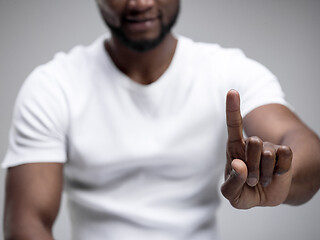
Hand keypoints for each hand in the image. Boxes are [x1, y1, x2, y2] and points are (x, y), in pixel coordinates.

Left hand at [220, 90, 292, 208]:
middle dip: (252, 167)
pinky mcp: (284, 153)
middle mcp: (250, 143)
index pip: (233, 125)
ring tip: (261, 178)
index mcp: (234, 148)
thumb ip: (231, 183)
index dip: (233, 108)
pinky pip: (284, 156)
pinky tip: (274, 175)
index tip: (233, 91)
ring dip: (264, 173)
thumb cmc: (244, 190)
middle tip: (251, 178)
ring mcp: (268, 147)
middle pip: (253, 143)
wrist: (267, 194)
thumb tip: (239, 165)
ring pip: (268, 153)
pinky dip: (279, 172)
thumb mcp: (232, 194)